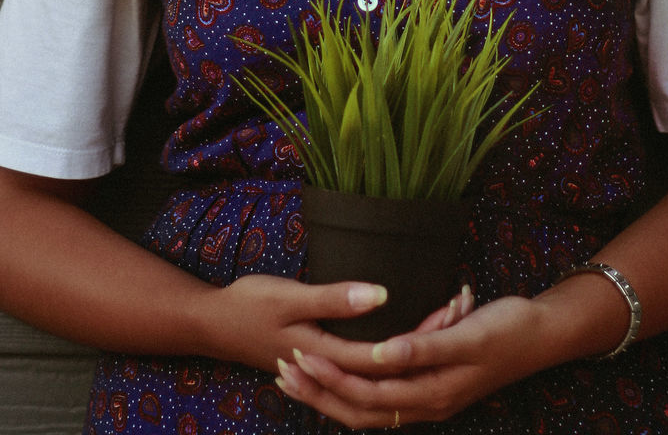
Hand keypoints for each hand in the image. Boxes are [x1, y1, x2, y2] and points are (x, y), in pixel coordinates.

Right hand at [205, 275, 474, 375]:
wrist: (210, 323)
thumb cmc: (248, 304)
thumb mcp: (290, 296)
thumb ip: (334, 299)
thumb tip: (382, 295)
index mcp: (325, 353)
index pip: (383, 356)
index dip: (418, 340)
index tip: (450, 318)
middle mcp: (329, 368)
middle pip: (386, 367)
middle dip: (423, 346)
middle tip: (457, 318)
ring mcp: (324, 368)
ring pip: (376, 372)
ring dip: (408, 353)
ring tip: (441, 328)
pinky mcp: (318, 361)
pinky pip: (361, 368)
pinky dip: (386, 357)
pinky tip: (400, 347)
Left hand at [273, 294, 540, 427]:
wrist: (541, 334)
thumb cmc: (506, 329)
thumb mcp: (467, 334)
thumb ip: (424, 345)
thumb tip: (382, 355)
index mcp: (432, 392)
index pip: (368, 395)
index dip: (331, 378)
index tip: (300, 354)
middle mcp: (427, 403)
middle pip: (361, 410)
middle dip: (319, 393)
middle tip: (283, 370)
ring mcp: (429, 397)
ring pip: (369, 408)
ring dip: (332, 393)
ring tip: (298, 374)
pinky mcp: (432, 385)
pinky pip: (384, 397)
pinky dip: (355, 388)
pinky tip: (341, 374)